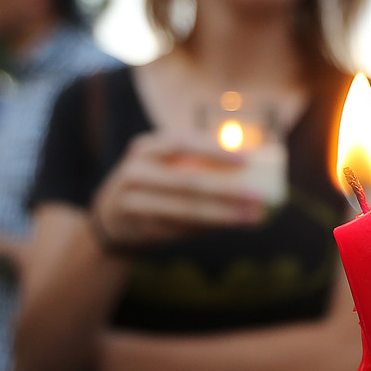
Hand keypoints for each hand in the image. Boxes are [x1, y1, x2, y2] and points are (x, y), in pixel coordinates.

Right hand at [90, 131, 264, 248]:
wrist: (111, 219)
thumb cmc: (154, 186)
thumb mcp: (165, 167)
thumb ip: (198, 165)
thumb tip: (251, 169)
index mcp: (146, 148)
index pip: (182, 142)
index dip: (214, 149)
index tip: (248, 158)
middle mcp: (136, 170)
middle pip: (188, 181)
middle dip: (227, 190)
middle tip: (258, 196)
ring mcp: (132, 200)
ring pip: (185, 210)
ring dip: (223, 215)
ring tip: (252, 217)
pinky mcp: (137, 226)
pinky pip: (178, 229)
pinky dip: (206, 228)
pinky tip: (229, 226)